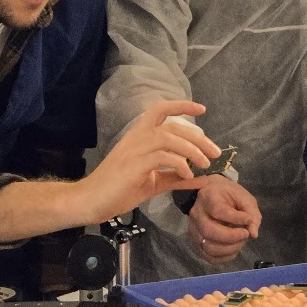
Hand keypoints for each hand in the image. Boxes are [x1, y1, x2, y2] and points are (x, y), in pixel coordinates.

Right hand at [72, 100, 216, 223]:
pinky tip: (188, 175)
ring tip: (205, 164)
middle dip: (198, 138)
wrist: (92, 200)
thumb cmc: (119, 189)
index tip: (202, 109)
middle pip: (173, 127)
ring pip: (170, 138)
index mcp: (139, 135)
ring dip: (192, 150)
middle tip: (215, 153)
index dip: (182, 105)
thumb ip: (176, 178)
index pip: (160, 110)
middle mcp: (137, 137)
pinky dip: (180, 165)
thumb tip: (202, 178)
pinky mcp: (135, 164)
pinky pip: (163, 157)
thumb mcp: (153, 183)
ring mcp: (135, 149)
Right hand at [188, 177, 260, 266]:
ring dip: (229, 249)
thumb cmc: (229, 195)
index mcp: (208, 197)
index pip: (217, 211)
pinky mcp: (196, 243)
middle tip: (245, 234)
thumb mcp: (243, 197)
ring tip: (241, 242)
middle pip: (209, 231)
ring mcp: (194, 230)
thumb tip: (253, 234)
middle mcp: (197, 214)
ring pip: (208, 247)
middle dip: (231, 237)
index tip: (249, 219)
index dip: (235, 218)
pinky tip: (234, 249)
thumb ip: (251, 212)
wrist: (211, 195)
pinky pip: (208, 257)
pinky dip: (224, 257)